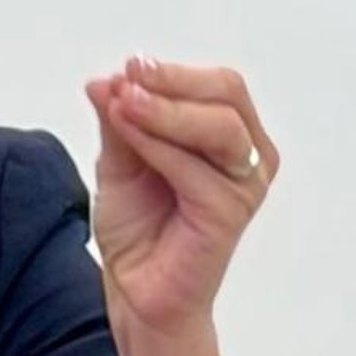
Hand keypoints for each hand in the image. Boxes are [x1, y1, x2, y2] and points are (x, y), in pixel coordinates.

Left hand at [82, 56, 278, 338]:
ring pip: (219, 127)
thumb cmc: (139, 226)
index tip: (128, 67)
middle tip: (128, 78)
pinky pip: (195, 169)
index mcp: (233, 134)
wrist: (136, 287)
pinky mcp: (229, 214)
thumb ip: (120, 120)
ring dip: (165, 110)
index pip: (219, 85)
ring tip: (123, 103)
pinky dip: (156, 144)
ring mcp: (244, 185)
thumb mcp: (120, 160)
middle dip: (173, 82)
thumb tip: (106, 79)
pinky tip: (125, 132)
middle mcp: (249, 156)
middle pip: (227, 96)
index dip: (174, 72)